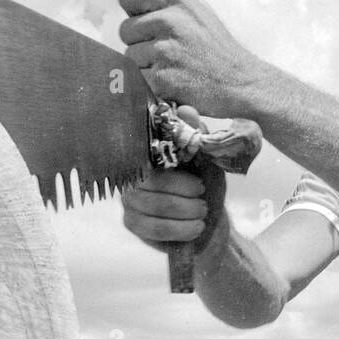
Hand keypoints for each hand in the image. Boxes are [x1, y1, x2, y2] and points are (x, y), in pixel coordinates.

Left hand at [118, 0, 254, 117]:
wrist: (243, 83)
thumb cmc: (216, 47)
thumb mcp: (197, 9)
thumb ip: (165, 1)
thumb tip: (130, 0)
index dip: (135, 13)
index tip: (150, 26)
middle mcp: (169, 20)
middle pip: (125, 30)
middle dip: (139, 42)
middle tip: (167, 53)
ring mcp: (165, 51)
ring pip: (129, 58)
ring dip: (144, 66)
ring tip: (173, 68)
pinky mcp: (163, 79)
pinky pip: (138, 80)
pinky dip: (151, 86)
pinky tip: (173, 83)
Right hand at [121, 107, 226, 254]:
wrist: (210, 222)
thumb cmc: (205, 185)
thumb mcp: (206, 157)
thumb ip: (195, 133)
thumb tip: (187, 109)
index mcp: (147, 154)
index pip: (148, 155)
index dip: (173, 169)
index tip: (199, 179)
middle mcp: (132, 173)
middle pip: (150, 183)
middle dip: (183, 192)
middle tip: (203, 197)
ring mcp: (128, 199)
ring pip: (153, 206)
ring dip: (185, 211)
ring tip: (203, 212)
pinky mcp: (133, 223)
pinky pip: (154, 228)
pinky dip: (180, 229)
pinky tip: (197, 227)